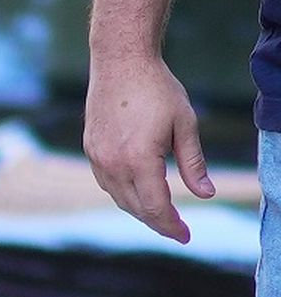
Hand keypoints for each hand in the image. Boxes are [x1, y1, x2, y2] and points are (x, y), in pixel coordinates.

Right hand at [83, 54, 214, 243]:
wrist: (120, 61)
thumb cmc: (157, 89)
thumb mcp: (185, 125)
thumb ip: (193, 163)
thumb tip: (206, 194)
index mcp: (139, 159)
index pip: (156, 207)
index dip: (172, 226)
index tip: (186, 236)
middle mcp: (113, 163)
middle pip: (136, 208)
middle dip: (158, 222)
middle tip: (177, 229)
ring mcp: (97, 157)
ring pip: (119, 198)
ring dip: (139, 209)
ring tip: (159, 212)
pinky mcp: (90, 148)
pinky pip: (106, 182)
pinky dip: (123, 193)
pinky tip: (137, 190)